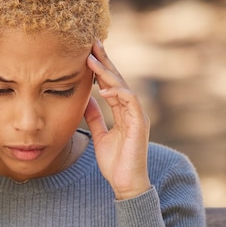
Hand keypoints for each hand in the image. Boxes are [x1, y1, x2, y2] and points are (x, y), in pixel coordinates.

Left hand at [84, 40, 150, 199]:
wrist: (126, 184)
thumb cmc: (115, 163)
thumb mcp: (100, 136)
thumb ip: (95, 118)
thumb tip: (85, 101)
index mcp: (123, 112)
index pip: (111, 84)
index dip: (100, 68)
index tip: (87, 53)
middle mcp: (132, 110)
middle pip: (118, 79)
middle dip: (105, 61)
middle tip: (92, 42)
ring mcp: (137, 116)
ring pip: (123, 86)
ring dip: (107, 72)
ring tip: (91, 59)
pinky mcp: (139, 124)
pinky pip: (129, 102)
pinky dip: (117, 92)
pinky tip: (102, 87)